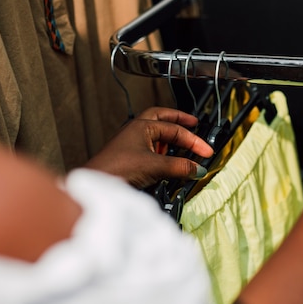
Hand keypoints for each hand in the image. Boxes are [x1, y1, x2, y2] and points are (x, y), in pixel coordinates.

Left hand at [84, 107, 213, 187]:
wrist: (96, 184)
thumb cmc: (117, 168)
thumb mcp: (156, 166)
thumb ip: (180, 166)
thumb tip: (197, 168)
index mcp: (143, 125)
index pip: (175, 129)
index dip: (194, 141)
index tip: (206, 152)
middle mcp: (136, 130)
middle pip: (162, 119)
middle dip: (179, 121)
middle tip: (193, 123)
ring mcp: (132, 143)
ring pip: (156, 134)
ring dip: (170, 138)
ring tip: (183, 145)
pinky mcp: (129, 158)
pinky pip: (150, 149)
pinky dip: (163, 152)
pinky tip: (167, 162)